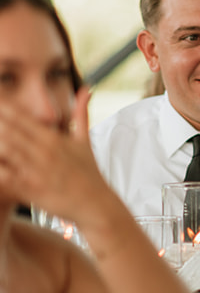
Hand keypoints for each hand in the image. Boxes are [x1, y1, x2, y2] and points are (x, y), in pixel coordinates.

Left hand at [0, 88, 107, 216]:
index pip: (21, 117)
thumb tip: (87, 88)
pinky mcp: (30, 189)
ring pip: (5, 150)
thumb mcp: (85, 141)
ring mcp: (36, 170)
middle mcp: (44, 151)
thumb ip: (81, 113)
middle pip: (8, 131)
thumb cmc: (89, 173)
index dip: (3, 108)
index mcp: (53, 138)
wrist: (97, 204)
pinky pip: (5, 176)